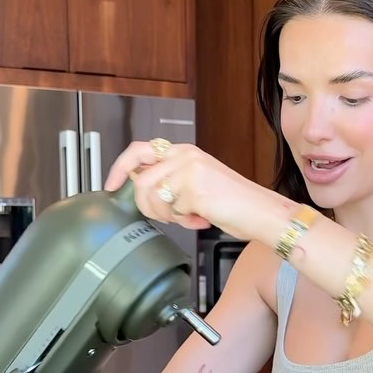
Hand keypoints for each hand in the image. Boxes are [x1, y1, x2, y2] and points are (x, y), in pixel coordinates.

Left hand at [104, 141, 271, 238]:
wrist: (262, 212)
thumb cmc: (236, 203)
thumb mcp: (198, 183)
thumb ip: (171, 182)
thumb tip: (142, 192)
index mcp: (184, 152)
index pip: (139, 150)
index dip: (119, 168)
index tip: (111, 185)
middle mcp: (184, 156)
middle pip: (141, 181)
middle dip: (147, 206)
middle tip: (165, 215)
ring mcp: (189, 171)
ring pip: (154, 199)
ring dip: (169, 216)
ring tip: (191, 216)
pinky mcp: (194, 189)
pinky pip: (173, 212)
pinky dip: (186, 222)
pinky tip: (203, 218)